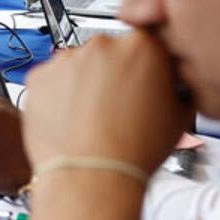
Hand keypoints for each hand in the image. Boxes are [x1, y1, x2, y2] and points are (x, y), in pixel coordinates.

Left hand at [22, 31, 191, 176]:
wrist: (92, 178)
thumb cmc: (135, 152)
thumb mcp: (180, 116)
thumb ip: (179, 85)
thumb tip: (176, 80)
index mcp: (142, 46)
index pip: (145, 41)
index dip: (146, 64)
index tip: (142, 79)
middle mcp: (102, 44)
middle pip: (110, 52)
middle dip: (113, 73)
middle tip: (118, 107)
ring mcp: (67, 59)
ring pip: (79, 65)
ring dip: (85, 84)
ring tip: (94, 119)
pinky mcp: (40, 76)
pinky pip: (53, 80)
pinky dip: (59, 96)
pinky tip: (73, 120)